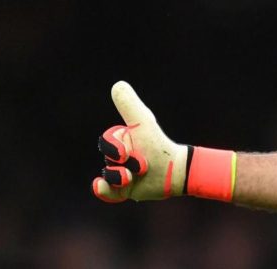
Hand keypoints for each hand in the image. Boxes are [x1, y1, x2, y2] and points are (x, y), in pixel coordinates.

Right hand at [92, 81, 188, 202]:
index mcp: (121, 141)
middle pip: (108, 161)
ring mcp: (120, 174)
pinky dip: (102, 191)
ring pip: (108, 176)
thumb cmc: (158, 144)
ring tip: (134, 177)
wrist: (175, 169)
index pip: (107, 143)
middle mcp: (118, 158)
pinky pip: (106, 192)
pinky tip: (101, 186)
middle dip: (121, 164)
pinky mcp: (124, 191)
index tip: (126, 151)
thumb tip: (118, 84)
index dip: (115, 147)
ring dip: (120, 177)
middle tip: (140, 165)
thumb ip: (130, 106)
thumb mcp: (143, 123)